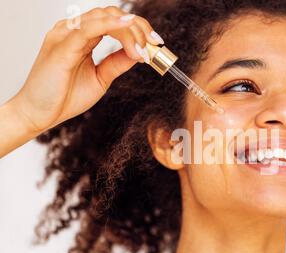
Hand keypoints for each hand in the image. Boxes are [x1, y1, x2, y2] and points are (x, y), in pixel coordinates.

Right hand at [10, 6, 162, 133]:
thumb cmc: (64, 96)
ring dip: (130, 31)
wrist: (39, 114)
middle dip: (138, 27)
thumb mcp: (101, 77)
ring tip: (143, 49)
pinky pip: (88, 29)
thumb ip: (117, 63)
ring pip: (103, 18)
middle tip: (154, 45)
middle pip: (110, 14)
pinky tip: (127, 27)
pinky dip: (110, 25)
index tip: (155, 43)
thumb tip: (138, 53)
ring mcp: (66, 36)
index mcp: (82, 37)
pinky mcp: (62, 47)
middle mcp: (73, 31)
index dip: (137, 28)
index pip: (113, 21)